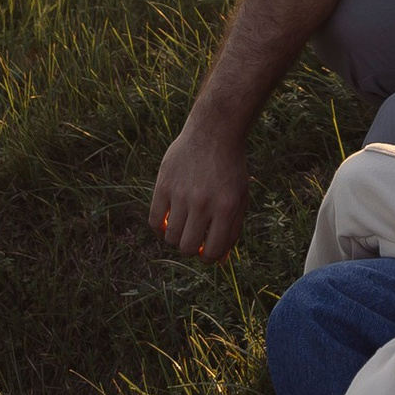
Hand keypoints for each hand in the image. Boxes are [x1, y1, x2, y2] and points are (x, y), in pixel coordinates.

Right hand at [149, 108, 250, 262]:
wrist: (214, 132)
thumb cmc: (230, 169)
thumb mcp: (240, 198)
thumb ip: (232, 230)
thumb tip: (219, 261)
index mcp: (225, 208)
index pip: (212, 252)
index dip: (210, 258)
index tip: (208, 252)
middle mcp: (202, 202)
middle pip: (187, 247)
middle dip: (191, 250)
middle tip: (194, 239)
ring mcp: (181, 193)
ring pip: (170, 237)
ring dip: (176, 238)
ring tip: (183, 226)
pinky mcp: (163, 184)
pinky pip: (154, 220)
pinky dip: (159, 228)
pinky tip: (167, 222)